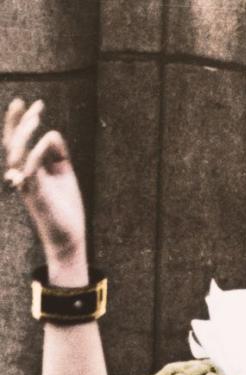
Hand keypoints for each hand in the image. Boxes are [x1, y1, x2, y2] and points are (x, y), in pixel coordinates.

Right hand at [3, 99, 86, 273]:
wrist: (68, 235)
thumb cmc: (64, 206)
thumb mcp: (63, 174)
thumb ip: (58, 155)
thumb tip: (52, 133)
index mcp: (27, 169)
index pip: (18, 141)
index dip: (21, 121)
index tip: (32, 102)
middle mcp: (21, 175)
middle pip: (11, 144)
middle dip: (19, 123)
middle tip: (33, 105)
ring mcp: (26, 185)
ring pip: (15, 155)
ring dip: (25, 135)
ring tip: (37, 119)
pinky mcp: (36, 196)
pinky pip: (30, 172)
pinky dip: (36, 155)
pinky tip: (45, 139)